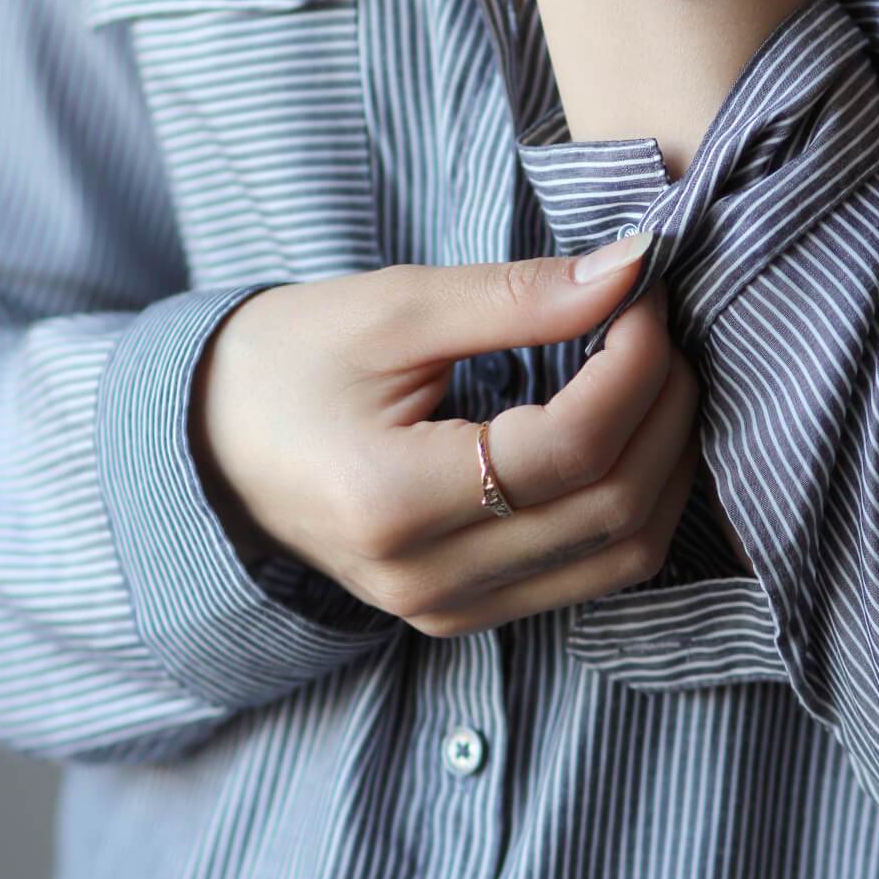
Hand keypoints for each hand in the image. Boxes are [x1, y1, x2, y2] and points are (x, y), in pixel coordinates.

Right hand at [189, 239, 701, 636]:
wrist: (212, 446)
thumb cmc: (286, 363)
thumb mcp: (392, 310)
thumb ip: (518, 297)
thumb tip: (634, 267)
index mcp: (392, 500)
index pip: (569, 449)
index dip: (635, 366)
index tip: (644, 293)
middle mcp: (427, 581)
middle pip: (614, 507)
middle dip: (665, 406)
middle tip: (659, 324)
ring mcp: (450, 609)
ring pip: (623, 554)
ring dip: (666, 459)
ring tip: (658, 374)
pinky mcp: (466, 612)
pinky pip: (593, 572)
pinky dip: (636, 500)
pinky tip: (632, 433)